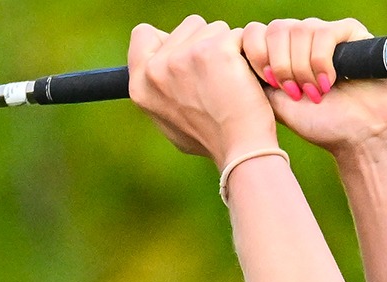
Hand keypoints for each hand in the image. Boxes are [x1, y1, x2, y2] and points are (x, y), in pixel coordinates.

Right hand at [128, 16, 278, 166]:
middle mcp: (156, 70)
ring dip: (227, 48)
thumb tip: (164, 58)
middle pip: (187, 27)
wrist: (240, 150)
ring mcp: (183, 57)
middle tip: (216, 81)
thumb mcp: (168, 118)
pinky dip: (246, 53)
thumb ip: (161, 88)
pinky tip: (245, 78)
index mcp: (140, 85)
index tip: (188, 59)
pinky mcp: (214, 51)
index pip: (143, 35)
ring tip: (230, 82)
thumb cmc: (210, 138)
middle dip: (206, 45)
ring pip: (214, 28)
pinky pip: (236, 35)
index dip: (169, 41)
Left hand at [240, 18, 386, 153]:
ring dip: (302, 67)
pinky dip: (321, 61)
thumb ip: (256, 79)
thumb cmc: (319, 124)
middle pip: (275, 29)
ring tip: (314, 92)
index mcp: (282, 53)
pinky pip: (324, 33)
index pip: (256, 33)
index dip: (257, 54)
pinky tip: (329, 82)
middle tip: (294, 92)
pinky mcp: (350, 32)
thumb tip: (235, 59)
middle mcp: (302, 40)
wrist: (359, 136)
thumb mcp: (276, 103)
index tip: (267, 82)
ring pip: (299, 31)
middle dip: (281, 64)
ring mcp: (326, 34)